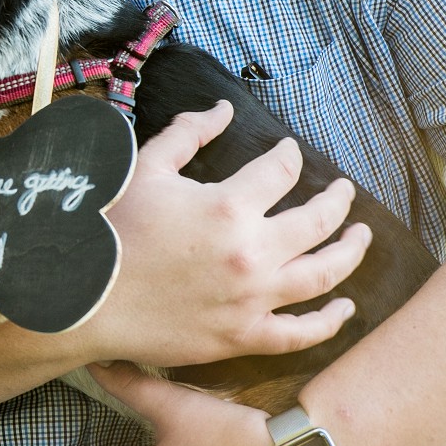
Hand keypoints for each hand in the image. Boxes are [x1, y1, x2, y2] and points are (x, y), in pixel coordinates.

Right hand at [79, 100, 370, 366]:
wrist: (85, 300)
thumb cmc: (111, 230)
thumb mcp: (145, 169)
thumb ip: (188, 133)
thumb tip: (224, 109)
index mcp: (228, 206)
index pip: (281, 170)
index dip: (290, 156)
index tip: (288, 153)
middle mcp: (252, 253)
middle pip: (317, 221)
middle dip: (336, 200)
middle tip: (344, 191)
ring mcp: (252, 299)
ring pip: (323, 275)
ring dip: (350, 253)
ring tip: (360, 237)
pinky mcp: (243, 336)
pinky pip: (300, 333)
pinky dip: (329, 321)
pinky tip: (344, 308)